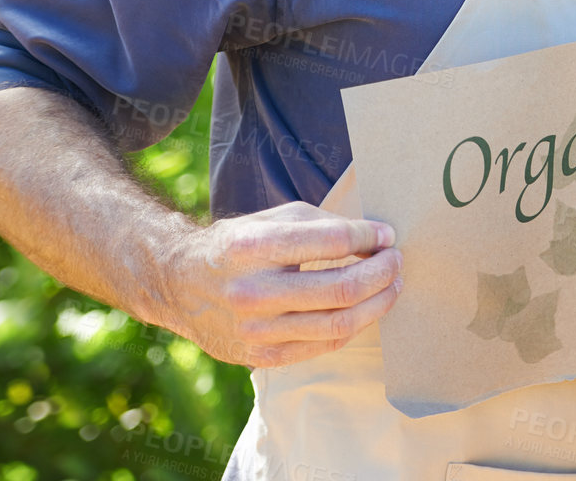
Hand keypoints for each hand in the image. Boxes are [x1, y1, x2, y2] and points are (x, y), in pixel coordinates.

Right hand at [158, 201, 401, 367]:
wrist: (179, 285)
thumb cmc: (237, 245)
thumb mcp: (272, 218)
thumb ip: (323, 224)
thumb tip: (376, 236)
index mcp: (253, 247)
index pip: (332, 241)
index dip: (369, 237)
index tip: (386, 235)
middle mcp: (253, 292)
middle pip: (341, 289)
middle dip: (382, 273)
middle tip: (397, 261)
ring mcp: (256, 331)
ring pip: (338, 325)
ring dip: (378, 303)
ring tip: (392, 285)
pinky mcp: (260, 357)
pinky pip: (323, 346)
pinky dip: (353, 326)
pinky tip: (365, 309)